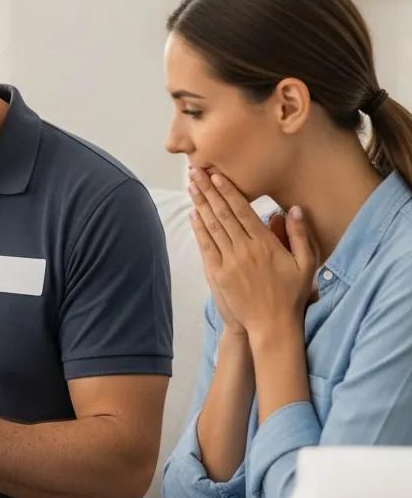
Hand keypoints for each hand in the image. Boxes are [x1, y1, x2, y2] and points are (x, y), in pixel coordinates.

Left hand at [188, 168, 318, 337]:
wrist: (271, 325)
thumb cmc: (292, 294)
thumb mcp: (306, 264)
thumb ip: (300, 235)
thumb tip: (294, 208)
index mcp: (266, 244)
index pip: (242, 211)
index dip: (228, 191)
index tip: (217, 175)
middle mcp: (245, 250)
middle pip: (223, 214)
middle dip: (208, 190)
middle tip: (196, 171)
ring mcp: (229, 262)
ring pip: (212, 227)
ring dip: (200, 204)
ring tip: (191, 186)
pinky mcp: (218, 275)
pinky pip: (206, 246)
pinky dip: (199, 229)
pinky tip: (194, 214)